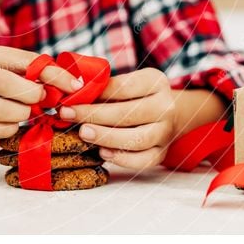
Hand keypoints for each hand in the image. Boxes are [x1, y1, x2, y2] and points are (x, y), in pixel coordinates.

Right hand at [0, 44, 80, 144]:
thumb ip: (26, 75)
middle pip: (11, 84)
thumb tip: (66, 85)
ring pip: (5, 111)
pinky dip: (8, 129)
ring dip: (22, 116)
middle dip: (33, 97)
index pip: (28, 61)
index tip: (75, 86)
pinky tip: (4, 124)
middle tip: (42, 103)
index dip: (55, 74)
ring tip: (22, 115)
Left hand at [58, 68, 176, 170]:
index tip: (70, 99)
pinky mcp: (162, 153)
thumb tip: (74, 94)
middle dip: (93, 115)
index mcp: (155, 82)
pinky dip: (122, 159)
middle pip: (128, 114)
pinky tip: (102, 152)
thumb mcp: (128, 82)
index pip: (123, 88)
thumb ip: (105, 87)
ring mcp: (166, 132)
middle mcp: (165, 107)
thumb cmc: (140, 95)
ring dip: (106, 137)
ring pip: (137, 139)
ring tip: (83, 133)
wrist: (174, 112)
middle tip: (69, 115)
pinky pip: (143, 161)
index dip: (94, 94)